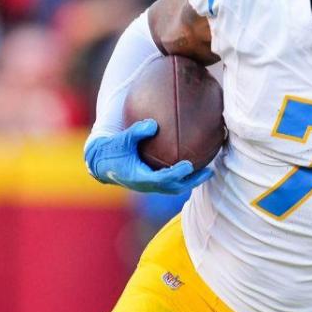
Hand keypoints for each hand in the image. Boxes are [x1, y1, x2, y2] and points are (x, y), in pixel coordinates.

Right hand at [84, 119, 213, 195]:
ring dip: (192, 181)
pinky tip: (196, 166)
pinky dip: (184, 177)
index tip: (189, 165)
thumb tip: (154, 124)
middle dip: (193, 181)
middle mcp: (147, 185)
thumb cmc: (112, 150)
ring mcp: (150, 186)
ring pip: (175, 188)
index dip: (176, 174)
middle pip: (175, 187)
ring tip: (209, 171)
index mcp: (140, 177)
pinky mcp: (152, 183)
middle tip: (210, 171)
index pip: (162, 179)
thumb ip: (137, 132)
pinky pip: (172, 183)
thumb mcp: (122, 139)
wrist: (101, 164)